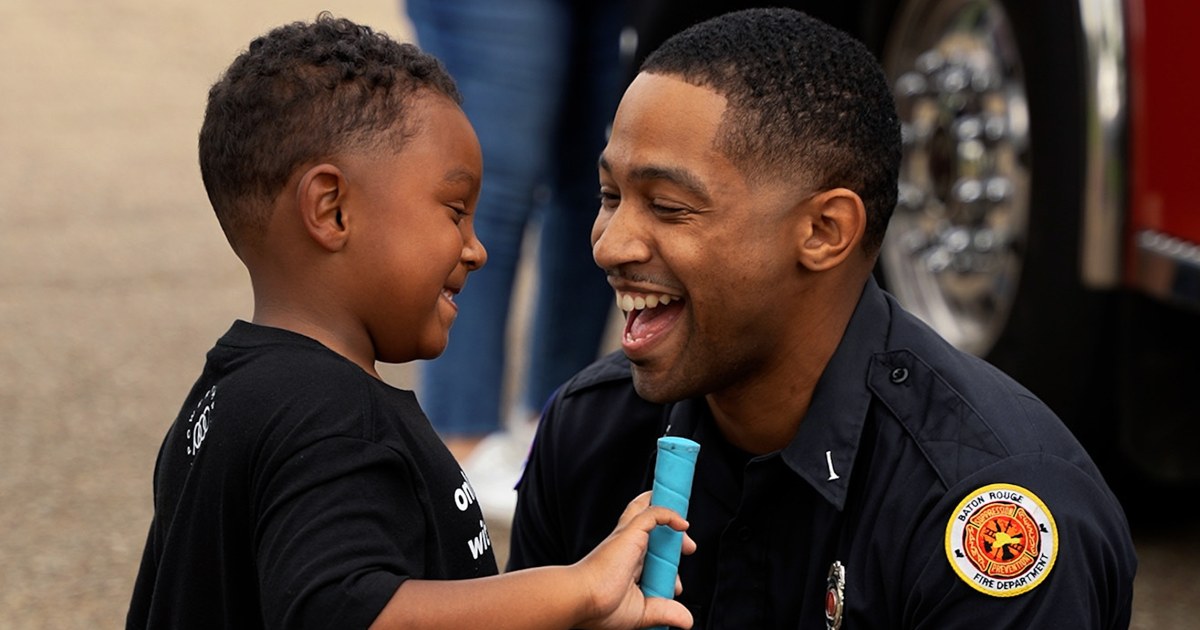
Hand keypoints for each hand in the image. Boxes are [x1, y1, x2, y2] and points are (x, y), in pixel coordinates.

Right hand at [574, 491, 694, 629]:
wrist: (581, 600)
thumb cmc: (599, 608)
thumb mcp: (640, 612)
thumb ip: (664, 611)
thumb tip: (687, 619)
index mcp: (625, 565)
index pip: (648, 551)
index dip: (668, 564)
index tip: (676, 587)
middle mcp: (626, 548)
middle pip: (649, 526)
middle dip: (672, 535)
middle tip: (689, 548)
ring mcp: (627, 538)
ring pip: (646, 510)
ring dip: (668, 512)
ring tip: (685, 525)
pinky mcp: (629, 533)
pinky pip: (653, 513)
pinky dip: (669, 514)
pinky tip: (683, 526)